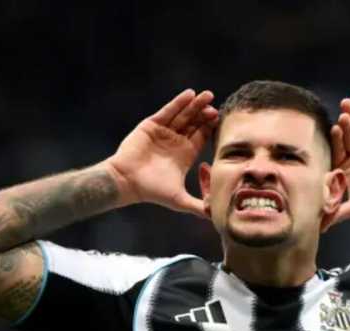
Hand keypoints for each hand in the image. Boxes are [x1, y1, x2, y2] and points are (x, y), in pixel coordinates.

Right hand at [107, 89, 218, 216]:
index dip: (211, 129)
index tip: (221, 122)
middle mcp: (176, 141)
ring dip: (195, 105)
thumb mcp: (179, 199)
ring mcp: (164, 132)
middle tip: (216, 108)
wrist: (127, 181)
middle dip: (205, 114)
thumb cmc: (152, 191)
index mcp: (184, 154)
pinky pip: (168, 111)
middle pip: (195, 123)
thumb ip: (198, 206)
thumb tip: (215, 216)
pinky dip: (178, 102)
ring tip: (207, 95)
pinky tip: (190, 94)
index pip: (202, 137)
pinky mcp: (152, 125)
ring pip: (183, 115)